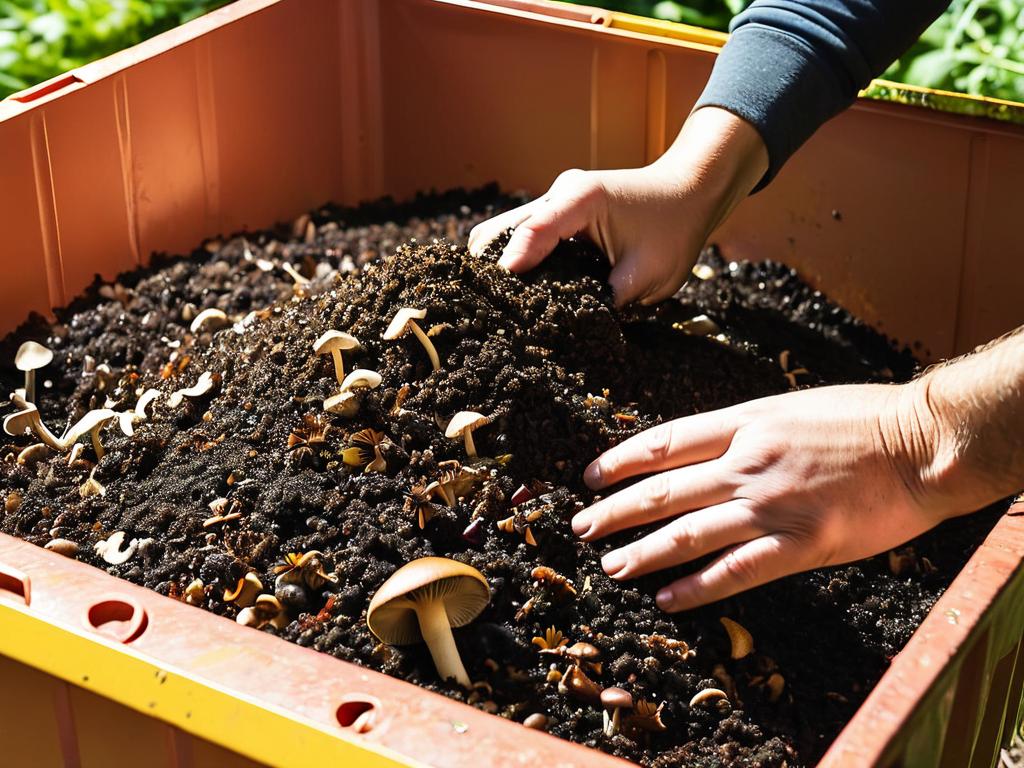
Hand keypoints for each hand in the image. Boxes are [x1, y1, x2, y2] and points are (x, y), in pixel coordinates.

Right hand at [468, 107, 767, 305]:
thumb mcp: (650, 273)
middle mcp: (560, 194)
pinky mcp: (556, 215)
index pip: (532, 231)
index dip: (512, 266)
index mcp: (581, 198)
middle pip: (501, 230)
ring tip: (504, 305)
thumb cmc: (675, 229)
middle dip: (494, 270)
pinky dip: (516, 261)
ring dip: (502, 266)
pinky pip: (521, 237)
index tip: (499, 299)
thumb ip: (611, 298)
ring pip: (504, 233)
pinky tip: (522, 292)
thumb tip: (575, 328)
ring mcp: (554, 202)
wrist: (689, 193)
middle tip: (497, 311)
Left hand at [571, 380, 968, 611]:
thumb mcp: (790, 407)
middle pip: (664, 489)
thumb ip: (745, 429)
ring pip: (688, 532)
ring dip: (643, 552)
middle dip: (616, 510)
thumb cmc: (862, 419)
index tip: (591, 476)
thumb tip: (702, 450)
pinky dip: (695, 587)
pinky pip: (736, 570)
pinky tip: (665, 598)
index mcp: (745, 423)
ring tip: (611, 566)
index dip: (622, 460)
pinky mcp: (800, 544)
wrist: (922, 442)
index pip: (665, 442)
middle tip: (582, 526)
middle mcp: (747, 462)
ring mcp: (771, 505)